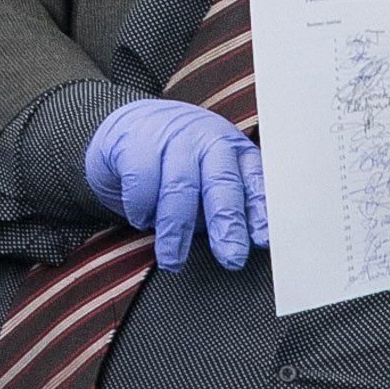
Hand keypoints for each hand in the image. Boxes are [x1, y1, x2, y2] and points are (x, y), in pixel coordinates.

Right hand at [84, 98, 268, 271]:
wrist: (127, 128)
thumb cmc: (173, 164)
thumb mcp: (205, 181)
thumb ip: (223, 206)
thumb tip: (239, 244)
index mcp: (232, 149)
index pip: (254, 179)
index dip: (259, 210)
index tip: (262, 239)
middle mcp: (206, 139)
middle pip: (221, 182)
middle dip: (227, 222)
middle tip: (231, 256)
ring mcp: (171, 138)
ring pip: (179, 188)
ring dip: (176, 230)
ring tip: (173, 260)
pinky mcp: (136, 142)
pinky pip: (143, 183)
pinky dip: (142, 209)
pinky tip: (142, 219)